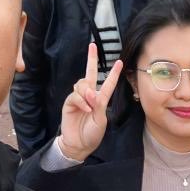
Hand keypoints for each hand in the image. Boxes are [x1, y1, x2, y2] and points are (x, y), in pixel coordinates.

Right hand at [58, 43, 122, 162]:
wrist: (78, 145)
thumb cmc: (92, 134)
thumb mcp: (101, 120)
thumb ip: (98, 105)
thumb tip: (89, 92)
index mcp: (101, 100)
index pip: (108, 84)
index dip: (114, 73)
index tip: (120, 62)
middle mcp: (89, 95)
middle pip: (90, 73)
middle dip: (91, 59)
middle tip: (92, 46)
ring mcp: (79, 98)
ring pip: (82, 84)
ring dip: (86, 92)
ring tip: (89, 105)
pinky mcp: (69, 103)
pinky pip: (75, 95)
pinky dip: (81, 101)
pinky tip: (85, 108)